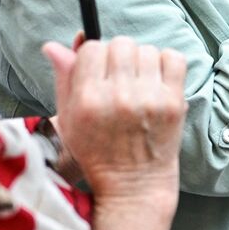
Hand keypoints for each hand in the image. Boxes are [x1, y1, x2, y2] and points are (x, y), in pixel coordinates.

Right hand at [43, 36, 186, 207]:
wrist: (135, 185)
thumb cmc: (98, 153)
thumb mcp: (69, 120)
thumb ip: (64, 79)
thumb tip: (53, 46)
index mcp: (88, 99)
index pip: (92, 48)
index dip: (94, 57)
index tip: (98, 72)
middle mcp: (118, 96)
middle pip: (121, 44)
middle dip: (118, 58)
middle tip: (120, 78)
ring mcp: (149, 99)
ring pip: (147, 50)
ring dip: (142, 62)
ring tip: (138, 84)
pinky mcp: (174, 103)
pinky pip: (174, 58)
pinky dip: (166, 64)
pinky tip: (157, 81)